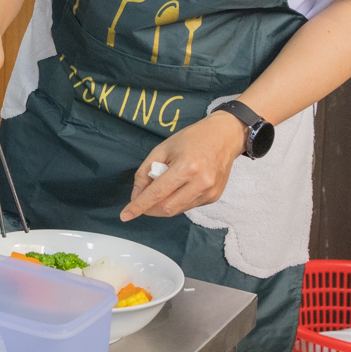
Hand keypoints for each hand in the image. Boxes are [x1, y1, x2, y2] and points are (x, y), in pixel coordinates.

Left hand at [121, 111, 247, 221]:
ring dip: (162, 205)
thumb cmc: (192, 139)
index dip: (139, 206)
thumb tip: (137, 195)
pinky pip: (188, 206)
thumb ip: (146, 172)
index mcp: (186, 167)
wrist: (225, 136)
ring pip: (177, 210)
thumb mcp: (162, 148)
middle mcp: (201, 183)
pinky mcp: (214, 197)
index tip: (125, 215)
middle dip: (149, 208)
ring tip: (162, 187)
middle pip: (167, 207)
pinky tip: (177, 188)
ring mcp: (210, 192)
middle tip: (141, 199)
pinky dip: (176, 202)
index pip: (157, 193)